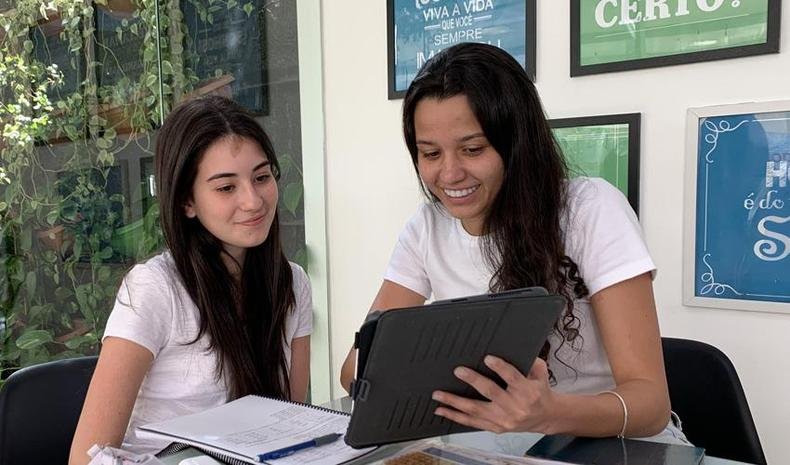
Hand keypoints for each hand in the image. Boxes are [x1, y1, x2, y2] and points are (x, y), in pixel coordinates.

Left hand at [432, 355, 557, 433]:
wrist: (545, 417)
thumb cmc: (539, 391)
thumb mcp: (540, 373)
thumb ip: (530, 362)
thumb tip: (514, 348)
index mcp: (528, 392)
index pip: (513, 378)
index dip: (500, 368)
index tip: (487, 358)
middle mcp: (515, 407)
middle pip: (491, 392)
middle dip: (473, 381)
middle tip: (458, 371)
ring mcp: (503, 419)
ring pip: (475, 410)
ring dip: (455, 402)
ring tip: (438, 394)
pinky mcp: (495, 427)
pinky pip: (472, 422)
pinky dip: (455, 416)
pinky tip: (442, 410)